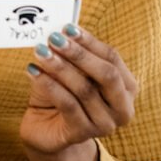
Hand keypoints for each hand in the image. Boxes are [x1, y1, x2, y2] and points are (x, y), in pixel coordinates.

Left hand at [19, 24, 137, 160]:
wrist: (47, 130)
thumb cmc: (62, 95)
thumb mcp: (71, 73)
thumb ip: (72, 55)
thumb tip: (61, 32)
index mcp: (126, 87)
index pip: (112, 58)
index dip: (90, 41)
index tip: (68, 27)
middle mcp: (122, 108)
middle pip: (106, 74)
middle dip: (79, 54)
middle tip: (54, 38)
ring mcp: (105, 124)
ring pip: (85, 89)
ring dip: (60, 67)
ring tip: (40, 52)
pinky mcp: (83, 133)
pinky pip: (67, 104)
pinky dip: (49, 85)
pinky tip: (33, 71)